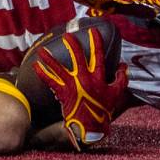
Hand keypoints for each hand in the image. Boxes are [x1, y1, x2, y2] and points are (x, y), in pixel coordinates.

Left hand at [32, 30, 127, 150]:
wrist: (91, 128)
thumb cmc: (103, 110)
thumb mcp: (116, 94)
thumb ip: (121, 79)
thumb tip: (124, 66)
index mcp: (98, 78)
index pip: (98, 56)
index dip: (96, 42)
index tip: (93, 30)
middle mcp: (85, 79)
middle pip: (78, 58)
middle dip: (72, 45)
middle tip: (67, 35)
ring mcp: (73, 86)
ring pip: (60, 69)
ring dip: (50, 59)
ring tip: (42, 50)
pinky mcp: (63, 93)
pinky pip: (51, 81)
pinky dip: (42, 73)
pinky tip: (35, 66)